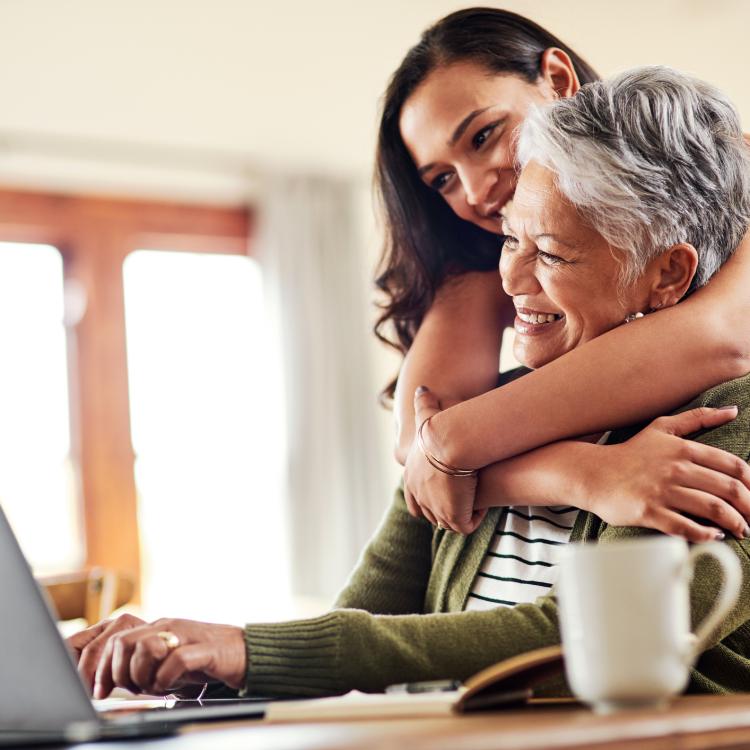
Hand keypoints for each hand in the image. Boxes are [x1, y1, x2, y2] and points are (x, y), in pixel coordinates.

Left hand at [67, 614, 245, 698]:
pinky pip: (175, 661)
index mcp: (154, 629)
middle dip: (116, 674)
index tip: (97, 692)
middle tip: (128, 691)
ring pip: (145, 649)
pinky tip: (172, 686)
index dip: (97, 667)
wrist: (243, 652)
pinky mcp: (204, 649)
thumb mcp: (165, 661)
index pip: (112, 639)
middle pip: (122, 643)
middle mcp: (166, 627)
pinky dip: (167, 679)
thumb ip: (139, 665)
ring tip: (155, 688)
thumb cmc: (202, 660)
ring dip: (142, 677)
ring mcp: (185, 635)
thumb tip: (105, 682)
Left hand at [403, 386, 485, 534]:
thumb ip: (423, 403)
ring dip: (461, 513)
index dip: (429, 499)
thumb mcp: (427, 416)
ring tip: (476, 502)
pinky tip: (484, 504)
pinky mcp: (453, 517)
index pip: (415, 500)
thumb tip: (422, 388)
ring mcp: (435, 509)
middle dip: (446, 509)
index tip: (446, 492)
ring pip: (448, 522)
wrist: (449, 443)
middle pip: (430, 514)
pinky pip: (465, 525)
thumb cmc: (440, 428)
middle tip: (463, 499)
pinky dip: (475, 517)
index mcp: (411, 478)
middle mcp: (419, 497)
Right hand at [585, 406, 749, 540]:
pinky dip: (706, 534)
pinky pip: (686, 527)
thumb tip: (733, 410)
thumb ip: (698, 418)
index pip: (732, 466)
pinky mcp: (649, 512)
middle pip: (728, 489)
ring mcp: (662, 491)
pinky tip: (714, 536)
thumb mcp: (662, 428)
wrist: (593, 474)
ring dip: (734, 523)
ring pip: (712, 508)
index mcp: (683, 448)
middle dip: (749, 507)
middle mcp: (675, 468)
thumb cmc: (630, 453)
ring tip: (742, 530)